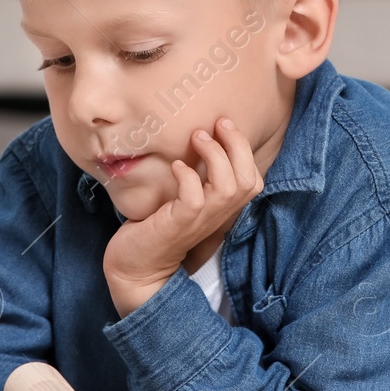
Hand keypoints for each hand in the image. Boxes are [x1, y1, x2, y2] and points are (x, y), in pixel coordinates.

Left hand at [102, 117, 263, 316]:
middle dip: (238, 146)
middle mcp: (216, 215)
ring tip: (197, 137)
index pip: (253, 180)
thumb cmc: (157, 228)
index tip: (225, 126)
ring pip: (228, 188)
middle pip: (249, 180)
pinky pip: (194, 199)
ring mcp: (199, 221)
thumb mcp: (183, 200)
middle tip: (218, 123)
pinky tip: (174, 166)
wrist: (136, 267)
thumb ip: (195, 180)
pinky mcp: (177, 225)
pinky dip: (187, 177)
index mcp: (221, 208)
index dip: (245, 150)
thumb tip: (195, 140)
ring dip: (215, 156)